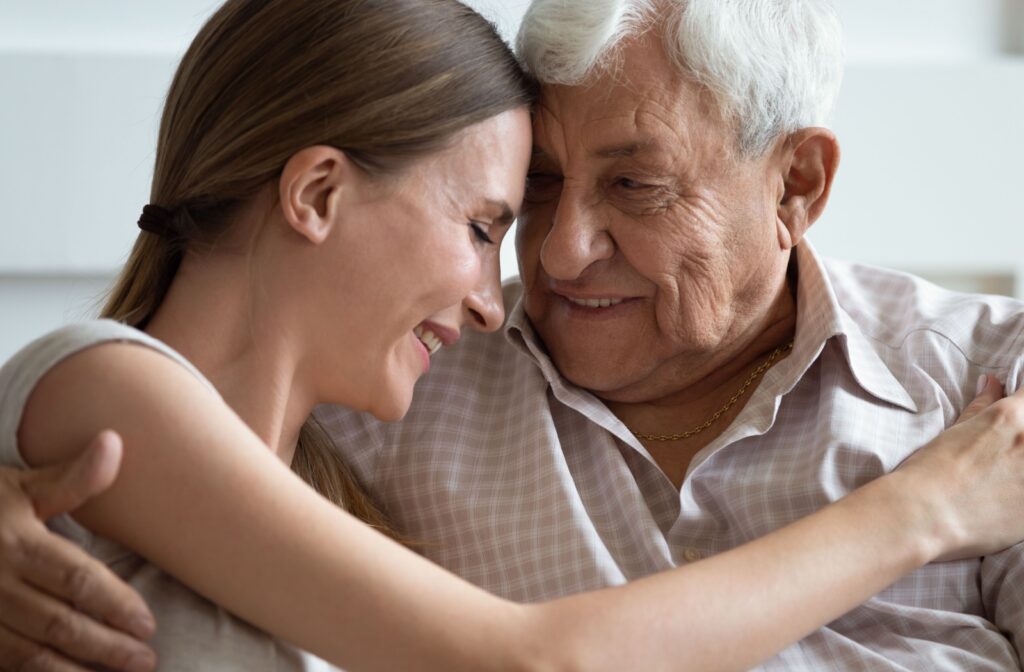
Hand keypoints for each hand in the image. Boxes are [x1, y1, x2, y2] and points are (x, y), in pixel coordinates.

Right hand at [0, 431, 156, 671]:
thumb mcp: (20, 488)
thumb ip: (71, 479)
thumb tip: (115, 443)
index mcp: (17, 543)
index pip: (75, 579)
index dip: (114, 603)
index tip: (147, 624)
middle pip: (57, 622)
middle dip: (105, 645)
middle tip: (145, 660)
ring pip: (29, 653)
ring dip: (74, 670)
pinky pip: (4, 663)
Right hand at [895, 375, 1023, 560]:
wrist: (924, 515)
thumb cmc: (932, 471)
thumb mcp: (956, 431)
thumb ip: (982, 405)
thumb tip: (992, 382)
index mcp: (1012, 416)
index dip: (1021, 405)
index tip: (1014, 417)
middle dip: (1022, 435)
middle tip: (1003, 453)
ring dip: (1022, 462)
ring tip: (1006, 474)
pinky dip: (1023, 489)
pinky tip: (1009, 494)